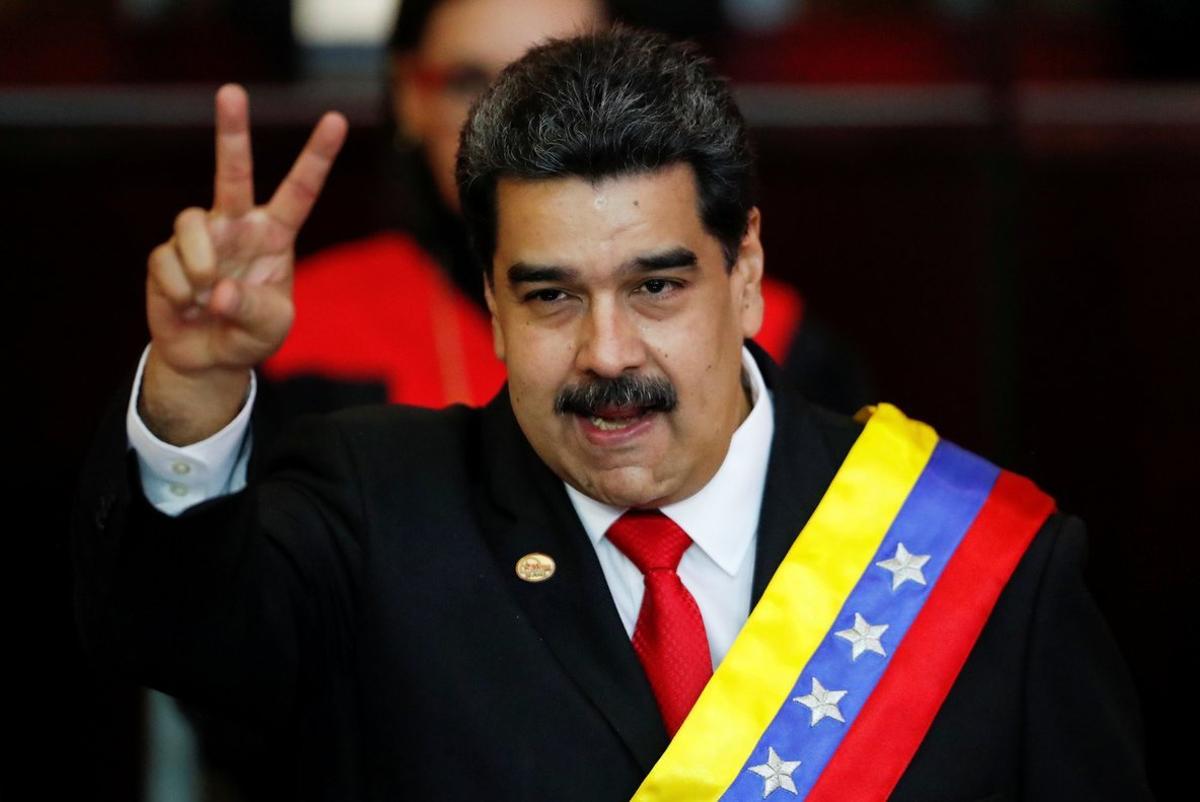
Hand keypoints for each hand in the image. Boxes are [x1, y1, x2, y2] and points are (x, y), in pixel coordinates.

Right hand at [141, 85, 346, 443]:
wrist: (208, 359)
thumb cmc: (250, 334)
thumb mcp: (272, 328)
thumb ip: (255, 310)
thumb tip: (218, 290)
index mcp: (275, 236)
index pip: (300, 191)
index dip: (317, 156)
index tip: (336, 120)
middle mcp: (236, 226)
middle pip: (232, 172)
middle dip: (231, 132)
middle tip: (231, 92)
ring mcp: (200, 238)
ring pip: (190, 222)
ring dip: (201, 265)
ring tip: (207, 296)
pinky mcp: (164, 257)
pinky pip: (168, 263)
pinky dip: (180, 291)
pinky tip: (187, 306)